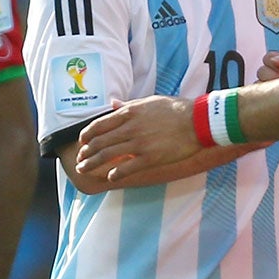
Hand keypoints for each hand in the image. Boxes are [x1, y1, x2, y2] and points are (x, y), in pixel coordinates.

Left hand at [75, 96, 199, 182]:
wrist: (198, 121)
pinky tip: (109, 177)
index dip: (86, 135)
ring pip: (108, 155)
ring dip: (92, 163)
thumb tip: (112, 103)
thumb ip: (129, 104)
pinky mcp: (150, 157)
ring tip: (83, 169)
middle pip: (100, 142)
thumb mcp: (150, 101)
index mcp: (129, 112)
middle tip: (79, 159)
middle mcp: (131, 128)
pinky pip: (127, 167)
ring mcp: (140, 143)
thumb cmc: (176, 109)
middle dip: (86, 152)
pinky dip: (115, 173)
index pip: (99, 125)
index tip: (82, 142)